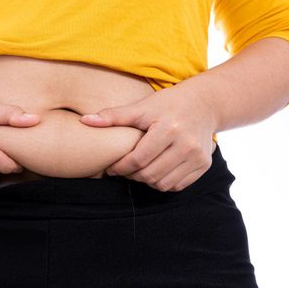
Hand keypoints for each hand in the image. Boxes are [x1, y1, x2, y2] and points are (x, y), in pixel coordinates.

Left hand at [79, 83, 216, 191]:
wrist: (204, 104)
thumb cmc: (167, 104)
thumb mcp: (141, 107)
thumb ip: (113, 116)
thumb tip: (84, 121)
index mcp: (168, 129)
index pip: (139, 159)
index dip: (121, 167)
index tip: (111, 167)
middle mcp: (186, 144)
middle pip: (150, 174)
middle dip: (131, 175)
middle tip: (123, 169)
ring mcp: (197, 156)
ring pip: (163, 183)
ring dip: (146, 181)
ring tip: (138, 170)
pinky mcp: (204, 165)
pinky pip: (177, 185)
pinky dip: (163, 182)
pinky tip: (155, 171)